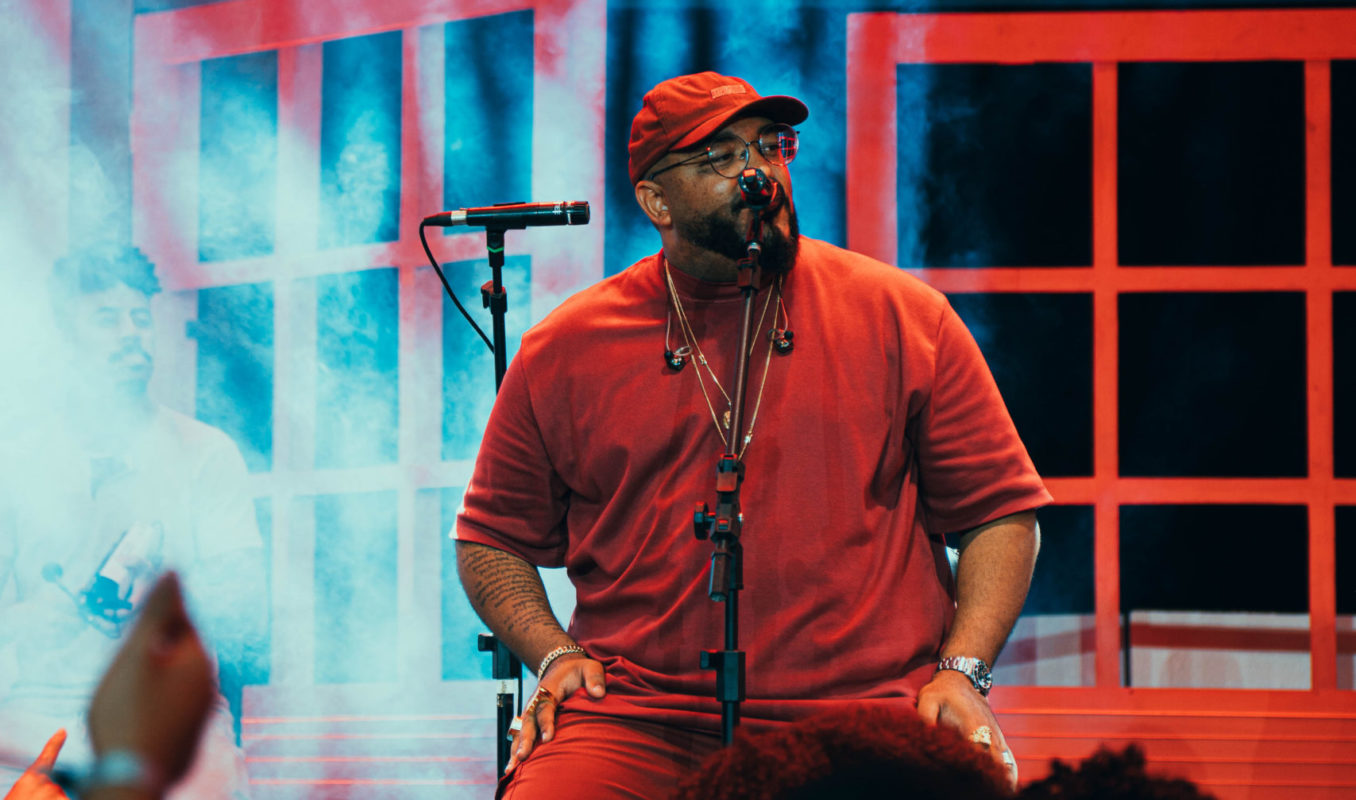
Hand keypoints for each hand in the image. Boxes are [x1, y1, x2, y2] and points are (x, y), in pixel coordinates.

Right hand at [3, 729, 68, 799]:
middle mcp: (45, 782)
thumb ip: (34, 789)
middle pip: (55, 789)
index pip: (45, 759)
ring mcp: (55, 792)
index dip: (54, 744)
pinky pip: (68, 799)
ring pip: (61, 798)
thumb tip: (51, 786)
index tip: (63, 731)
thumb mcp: (20, 794)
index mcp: (30, 779)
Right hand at [86, 573, 213, 788]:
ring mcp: (201, 713)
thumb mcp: (138, 653)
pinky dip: (154, 704)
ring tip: (127, 690)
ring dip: (154, 678)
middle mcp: (209, 684)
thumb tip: (173, 570)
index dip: (157, 616)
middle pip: (179, 651)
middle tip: (126, 660)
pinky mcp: (188, 737)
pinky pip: (171, 708)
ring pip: (175, 681)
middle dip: (155, 648)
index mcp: (199, 658)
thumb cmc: (129, 712)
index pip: (183, 621)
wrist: (134, 777)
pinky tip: (136, 714)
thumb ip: (157, 612)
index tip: (138, 617)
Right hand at [504, 655, 605, 773]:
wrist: (563, 667)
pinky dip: (515, 750)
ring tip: (511, 769)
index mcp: (549, 689)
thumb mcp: (590, 667)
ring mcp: (531, 711)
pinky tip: (511, 768)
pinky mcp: (531, 719)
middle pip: (528, 721)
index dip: (546, 723)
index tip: (547, 739)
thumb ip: (595, 678)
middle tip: (523, 756)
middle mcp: (536, 701)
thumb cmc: (579, 670)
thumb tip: (598, 693)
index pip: (546, 707)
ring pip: (521, 730)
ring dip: (516, 748)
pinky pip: (521, 735)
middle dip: (525, 740)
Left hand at [916, 669, 1016, 788]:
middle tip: (985, 792)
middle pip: (998, 767)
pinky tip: (1004, 788)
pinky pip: (1009, 761)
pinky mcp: (999, 739)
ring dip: (1004, 781)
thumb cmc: (940, 692)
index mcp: (973, 728)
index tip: (972, 787)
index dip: (978, 775)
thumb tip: (925, 736)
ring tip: (997, 793)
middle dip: (992, 782)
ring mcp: (997, 738)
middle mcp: (990, 735)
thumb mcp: (927, 700)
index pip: (980, 757)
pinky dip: (1009, 775)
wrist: (961, 679)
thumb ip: (926, 718)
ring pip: (1007, 766)